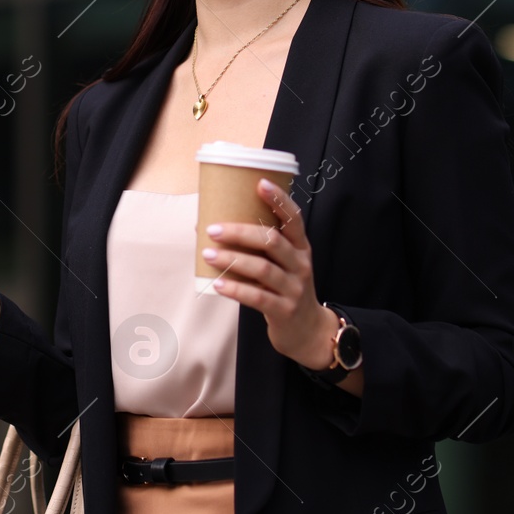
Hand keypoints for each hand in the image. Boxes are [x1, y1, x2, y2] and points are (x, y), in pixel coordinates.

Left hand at [201, 178, 335, 370]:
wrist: (307, 331)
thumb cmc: (285, 288)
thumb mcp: (281, 264)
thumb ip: (256, 247)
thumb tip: (206, 225)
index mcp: (300, 247)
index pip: (294, 218)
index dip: (279, 200)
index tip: (259, 183)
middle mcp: (300, 264)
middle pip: (272, 242)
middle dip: (241, 233)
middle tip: (213, 229)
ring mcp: (294, 288)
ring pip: (263, 269)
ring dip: (233, 260)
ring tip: (208, 254)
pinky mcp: (285, 311)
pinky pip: (258, 298)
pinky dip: (236, 289)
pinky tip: (217, 284)